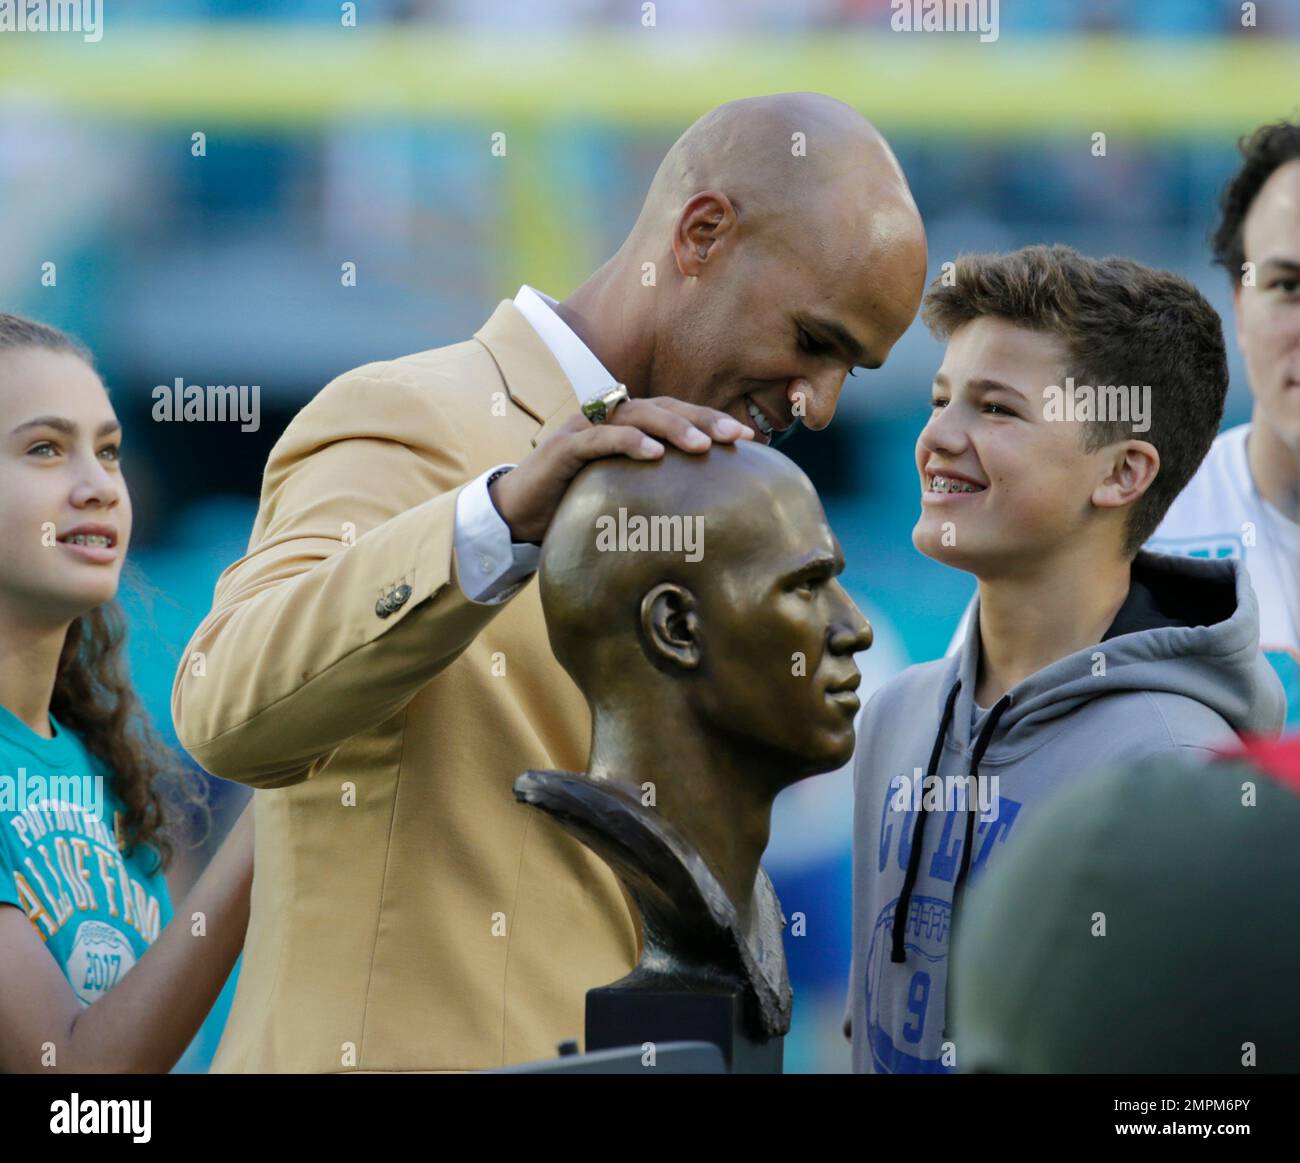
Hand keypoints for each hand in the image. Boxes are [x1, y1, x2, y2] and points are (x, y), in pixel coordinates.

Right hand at [489, 396, 751, 543]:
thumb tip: (705, 512)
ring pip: (636, 416)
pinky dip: (628, 441)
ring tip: (702, 446)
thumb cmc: (573, 507)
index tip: (750, 440)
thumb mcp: (623, 496)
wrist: (517, 516)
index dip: (711, 421)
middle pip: (663, 408)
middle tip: (737, 437)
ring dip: (672, 428)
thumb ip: (655, 491)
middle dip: (703, 420)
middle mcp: (608, 417)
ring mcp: (585, 428)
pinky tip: (654, 453)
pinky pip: (601, 438)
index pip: (675, 415)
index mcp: (626, 425)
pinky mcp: (564, 446)